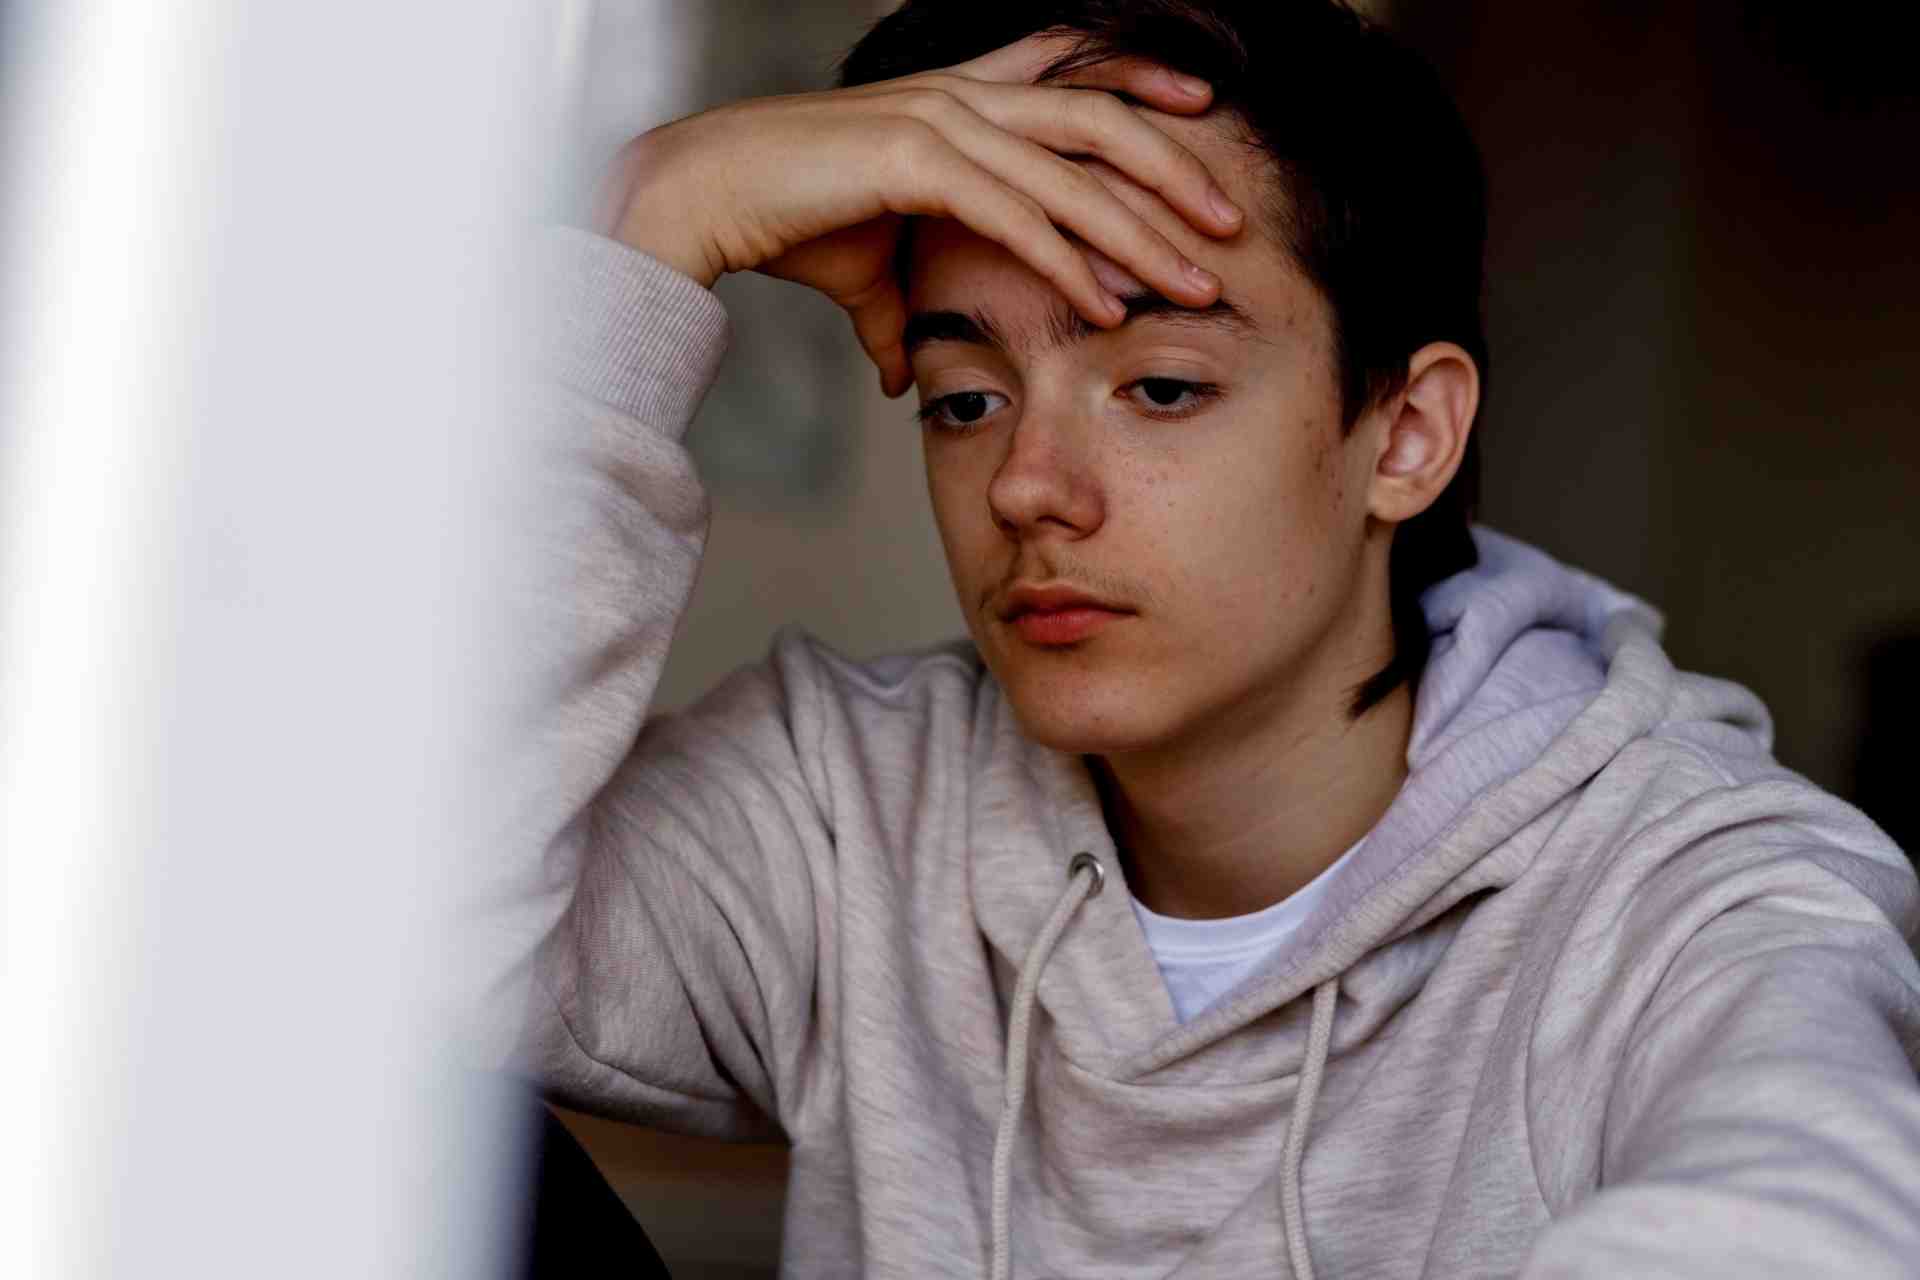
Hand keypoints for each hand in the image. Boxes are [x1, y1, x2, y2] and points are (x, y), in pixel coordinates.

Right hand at [593, 35, 1242, 395]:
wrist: (702, 197)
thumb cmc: (786, 220)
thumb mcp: (867, 267)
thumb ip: (902, 308)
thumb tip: (907, 369)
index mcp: (960, 98)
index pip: (1071, 74)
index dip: (1142, 87)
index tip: (1205, 114)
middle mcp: (962, 95)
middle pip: (1097, 120)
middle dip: (1172, 169)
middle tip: (1230, 220)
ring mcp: (942, 121)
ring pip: (1071, 171)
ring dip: (1141, 229)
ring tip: (1195, 279)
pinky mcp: (915, 160)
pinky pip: (1016, 213)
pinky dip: (1068, 259)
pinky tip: (1109, 300)